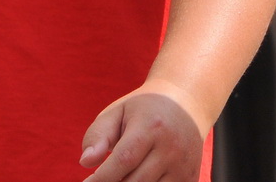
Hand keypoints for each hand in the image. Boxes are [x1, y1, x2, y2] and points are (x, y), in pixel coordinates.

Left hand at [80, 79, 205, 181]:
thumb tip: (85, 162)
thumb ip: (98, 135)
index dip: (102, 177)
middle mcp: (172, 147)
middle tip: (104, 179)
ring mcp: (183, 165)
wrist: (188, 102)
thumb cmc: (144, 110)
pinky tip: (138, 179)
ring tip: (122, 177)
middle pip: (135, 181)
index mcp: (152, 126)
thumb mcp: (118, 112)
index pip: (124, 159)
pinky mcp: (190, 178)